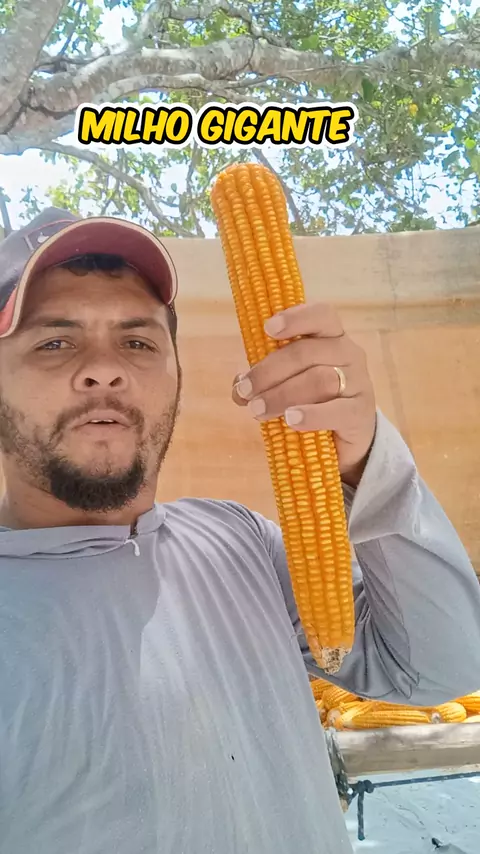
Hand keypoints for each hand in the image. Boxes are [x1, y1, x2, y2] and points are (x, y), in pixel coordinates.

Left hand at [232, 302, 376, 487]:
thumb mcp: (289, 382)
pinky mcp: (360, 413)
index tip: (268, 328)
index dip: (296, 318)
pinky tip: (291, 419)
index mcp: (331, 337)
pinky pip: (336, 411)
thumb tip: (239, 385)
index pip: (322, 315)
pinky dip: (310, 414)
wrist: (346, 438)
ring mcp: (358, 383)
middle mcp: (349, 354)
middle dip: (269, 371)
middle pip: (308, 353)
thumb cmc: (314, 400)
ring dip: (282, 395)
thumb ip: (265, 378)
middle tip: (245, 391)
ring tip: (258, 410)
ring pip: (320, 380)